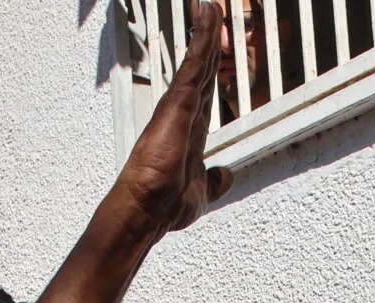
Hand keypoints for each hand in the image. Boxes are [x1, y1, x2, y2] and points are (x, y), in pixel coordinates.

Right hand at [112, 1, 234, 234]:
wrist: (149, 211)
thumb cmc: (165, 206)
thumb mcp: (201, 194)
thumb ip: (214, 181)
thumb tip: (225, 175)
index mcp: (190, 130)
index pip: (206, 89)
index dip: (213, 66)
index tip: (218, 45)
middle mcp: (184, 113)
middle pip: (203, 67)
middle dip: (210, 38)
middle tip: (214, 10)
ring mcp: (179, 105)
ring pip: (199, 59)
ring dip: (207, 30)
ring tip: (212, 5)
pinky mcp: (178, 102)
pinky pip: (196, 63)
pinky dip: (203, 38)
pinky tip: (209, 17)